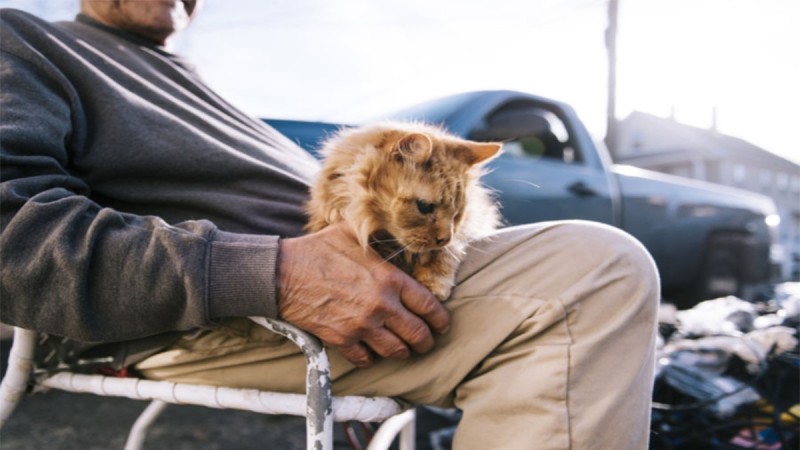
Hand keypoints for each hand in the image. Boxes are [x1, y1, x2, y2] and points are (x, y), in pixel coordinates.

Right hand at [277, 223, 450, 367]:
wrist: (283, 273)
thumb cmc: (318, 249)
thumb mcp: (353, 233)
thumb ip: (378, 236)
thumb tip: (394, 228)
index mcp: (390, 279)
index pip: (429, 305)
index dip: (440, 319)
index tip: (442, 324)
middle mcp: (381, 305)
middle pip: (417, 334)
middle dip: (425, 341)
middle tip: (425, 341)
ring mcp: (362, 325)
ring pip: (396, 351)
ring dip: (402, 352)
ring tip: (403, 350)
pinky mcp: (342, 340)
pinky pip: (366, 359)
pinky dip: (371, 358)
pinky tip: (370, 352)